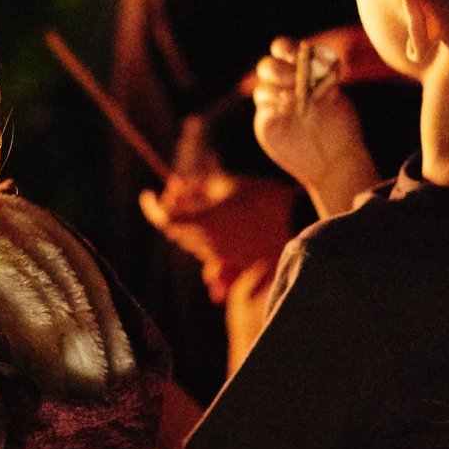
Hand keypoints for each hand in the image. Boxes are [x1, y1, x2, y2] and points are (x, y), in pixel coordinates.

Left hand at [140, 168, 295, 303]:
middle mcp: (209, 244)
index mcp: (205, 223)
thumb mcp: (229, 184)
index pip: (166, 219)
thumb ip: (199, 188)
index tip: (149, 194)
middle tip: (180, 192)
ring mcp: (222, 257)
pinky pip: (212, 252)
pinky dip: (209, 237)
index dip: (152, 207)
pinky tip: (223, 221)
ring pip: (194, 243)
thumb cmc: (263, 198)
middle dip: (175, 212)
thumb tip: (179, 189)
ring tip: (206, 204)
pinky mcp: (235, 264)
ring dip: (192, 225)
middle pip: (178, 232)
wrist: (299, 222)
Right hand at [252, 36, 377, 212]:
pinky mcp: (267, 124)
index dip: (285, 47)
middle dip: (280, 70)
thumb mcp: (338, 98)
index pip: (282, 50)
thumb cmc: (338, 124)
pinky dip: (274, 107)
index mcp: (296, 71)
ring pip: (261, 89)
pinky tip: (287, 109)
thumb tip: (327, 61)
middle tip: (296, 79)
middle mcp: (281, 86)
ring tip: (295, 99)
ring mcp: (272, 105)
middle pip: (266, 67)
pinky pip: (264, 111)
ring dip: (277, 90)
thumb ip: (329, 80)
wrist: (335, 158)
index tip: (298, 53)